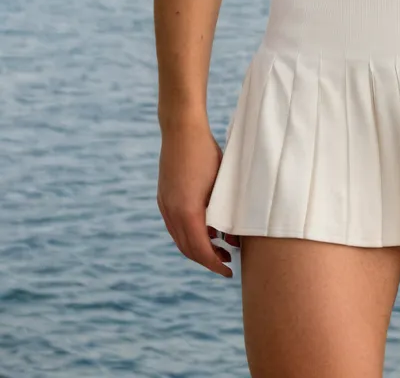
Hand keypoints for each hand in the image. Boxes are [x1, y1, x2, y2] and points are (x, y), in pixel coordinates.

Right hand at [157, 118, 240, 275]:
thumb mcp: (221, 184)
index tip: (228, 271)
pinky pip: (175, 225)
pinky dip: (189, 234)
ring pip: (179, 238)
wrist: (182, 129)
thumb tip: (234, 236)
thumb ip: (224, 212)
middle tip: (227, 263)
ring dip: (198, 248)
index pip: (201, 250)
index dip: (215, 264)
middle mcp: (172, 212)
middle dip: (207, 260)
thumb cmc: (207, 153)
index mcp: (188, 211)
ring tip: (219, 248)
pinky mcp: (164, 197)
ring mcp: (165, 205)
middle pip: (188, 249)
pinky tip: (206, 230)